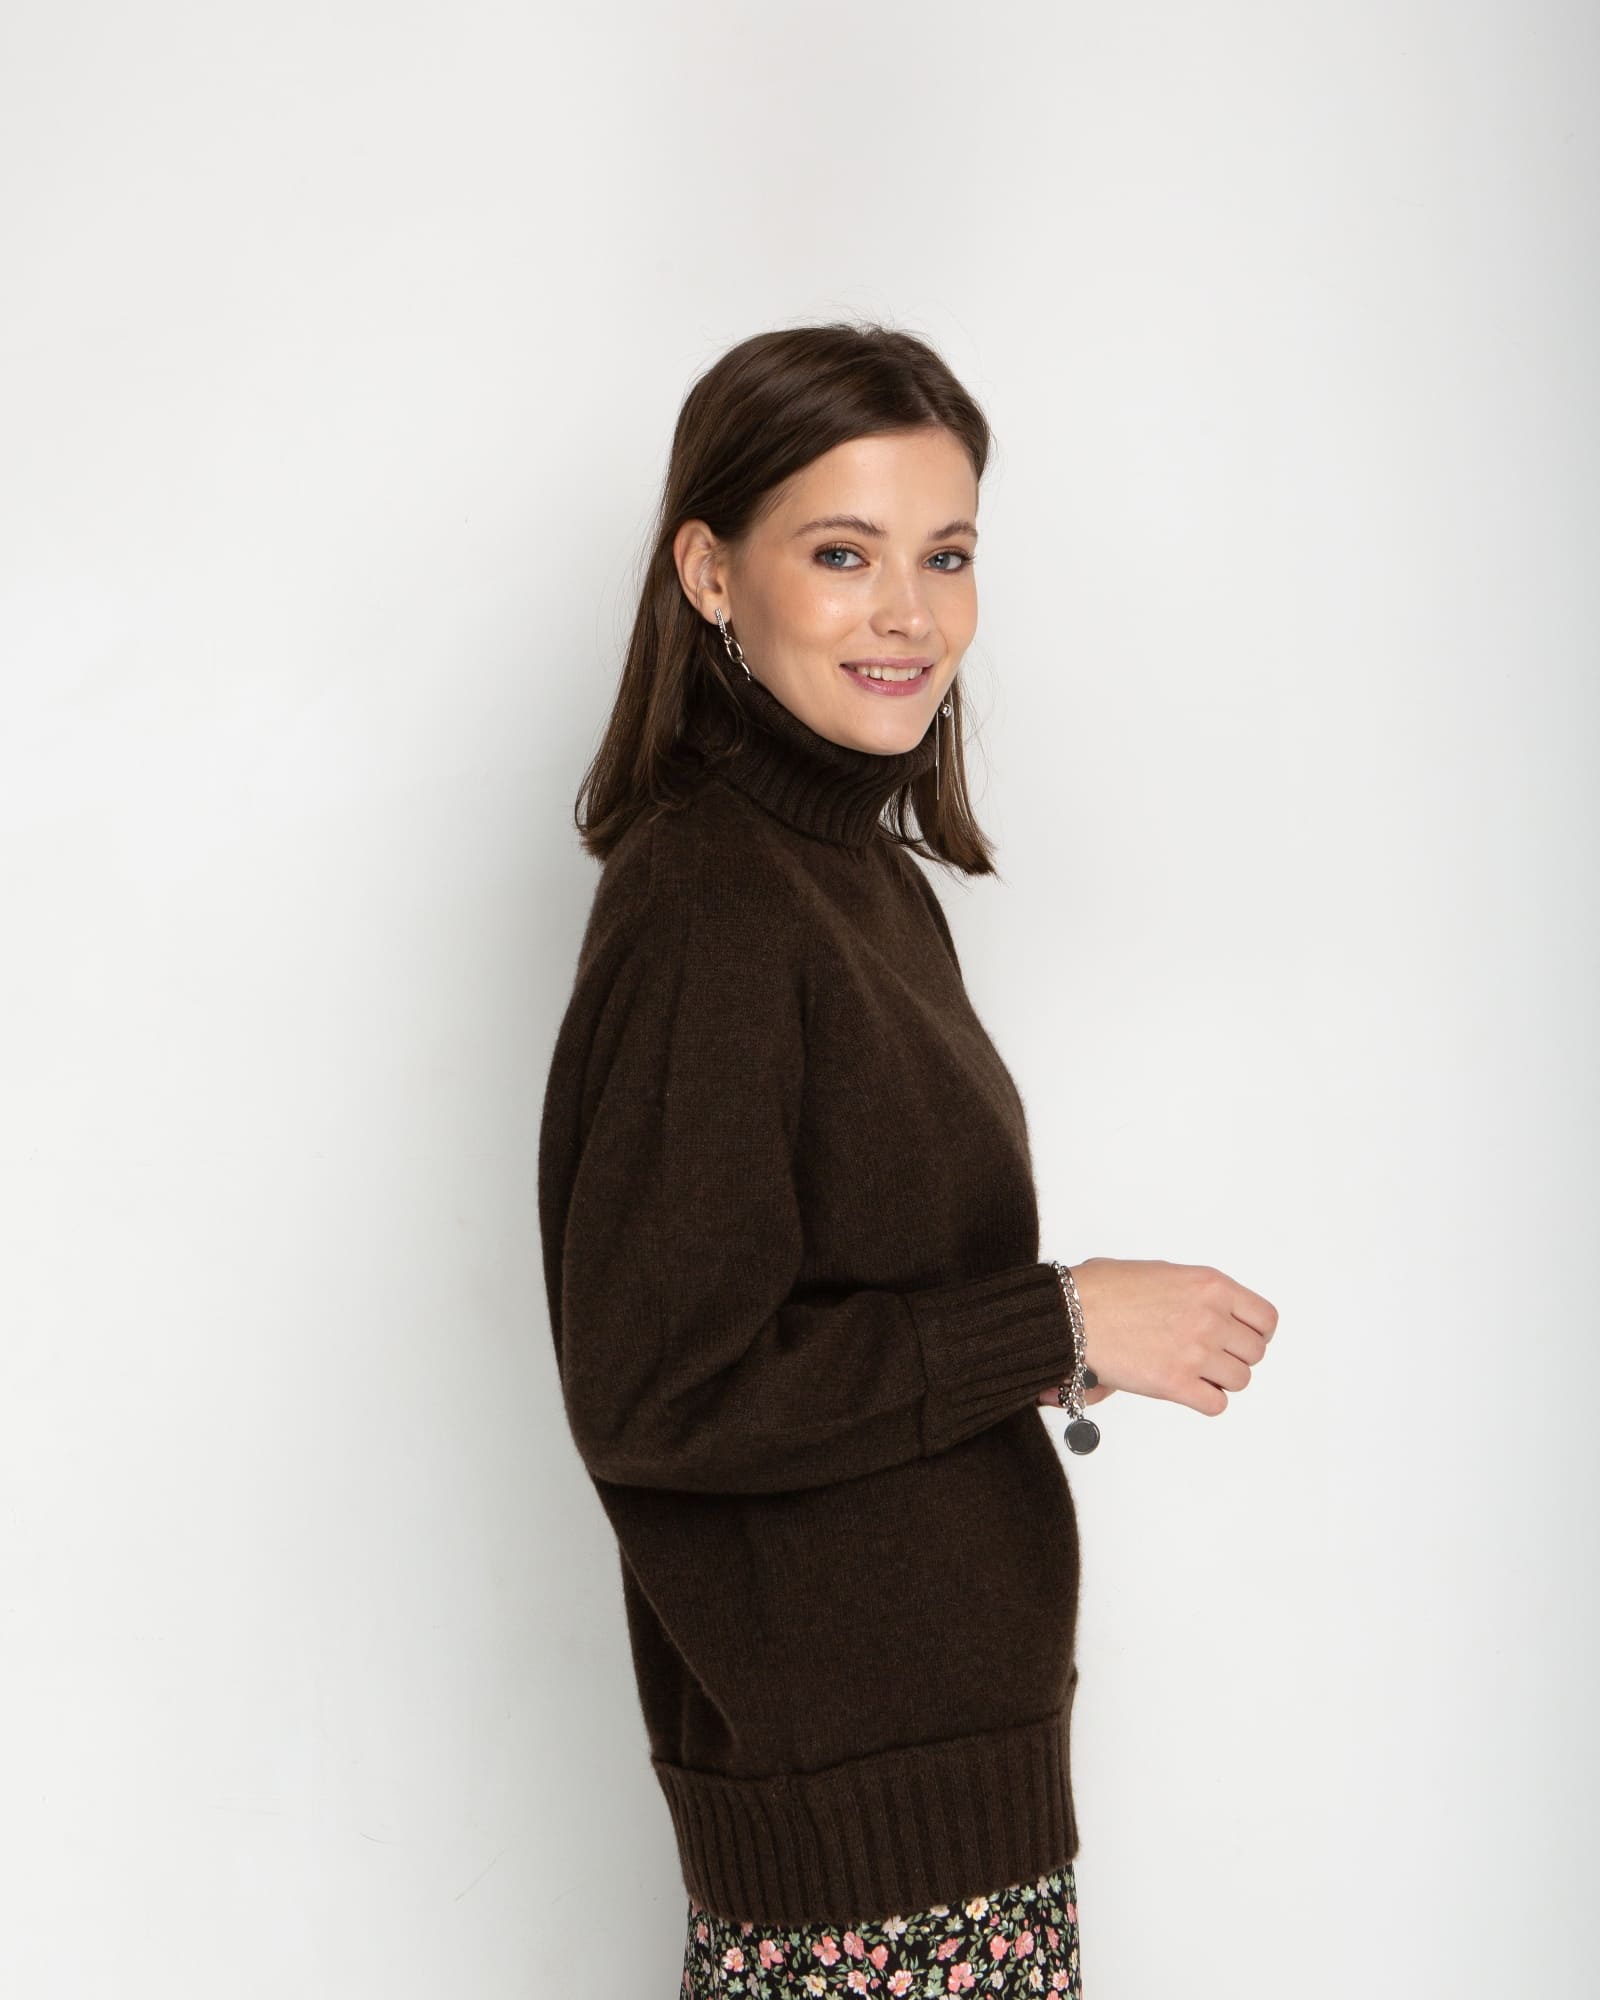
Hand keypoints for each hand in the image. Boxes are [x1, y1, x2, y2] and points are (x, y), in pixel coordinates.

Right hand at [1036, 1257, 1276, 1416]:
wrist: (1070, 1313)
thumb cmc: (1103, 1289)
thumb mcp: (1162, 1273)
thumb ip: (1195, 1294)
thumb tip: (1207, 1311)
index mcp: (1210, 1285)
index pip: (1265, 1319)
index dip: (1256, 1333)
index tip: (1241, 1339)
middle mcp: (1210, 1317)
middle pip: (1255, 1353)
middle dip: (1235, 1357)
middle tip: (1210, 1357)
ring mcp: (1195, 1351)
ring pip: (1240, 1380)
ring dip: (1220, 1380)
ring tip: (1193, 1373)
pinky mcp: (1176, 1383)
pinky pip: (1217, 1404)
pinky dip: (1204, 1401)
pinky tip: (1185, 1390)